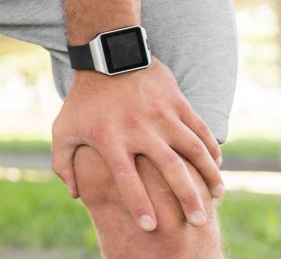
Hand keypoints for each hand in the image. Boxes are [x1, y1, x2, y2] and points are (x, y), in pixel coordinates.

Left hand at [51, 58, 224, 231]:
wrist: (106, 53)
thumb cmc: (84, 96)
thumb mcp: (64, 126)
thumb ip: (63, 161)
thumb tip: (74, 193)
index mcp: (110, 138)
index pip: (127, 179)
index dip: (139, 205)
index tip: (150, 226)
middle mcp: (138, 128)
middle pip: (170, 169)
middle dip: (186, 198)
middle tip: (196, 220)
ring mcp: (160, 114)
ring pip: (194, 150)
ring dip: (209, 174)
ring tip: (217, 194)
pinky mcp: (175, 100)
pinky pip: (200, 128)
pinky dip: (211, 148)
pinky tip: (216, 163)